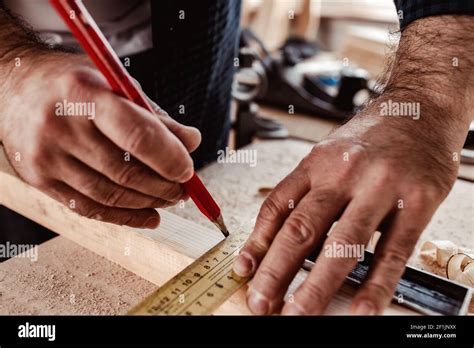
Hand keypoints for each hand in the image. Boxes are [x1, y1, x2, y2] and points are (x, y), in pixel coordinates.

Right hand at [0, 53, 200, 227]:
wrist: (12, 86)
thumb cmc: (72, 83)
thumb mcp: (114, 84)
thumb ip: (154, 116)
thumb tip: (191, 142)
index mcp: (84, 94)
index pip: (137, 136)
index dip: (170, 158)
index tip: (188, 170)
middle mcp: (60, 126)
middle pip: (126, 172)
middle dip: (164, 186)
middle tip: (184, 188)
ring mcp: (46, 156)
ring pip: (110, 195)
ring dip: (149, 202)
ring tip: (170, 199)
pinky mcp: (39, 179)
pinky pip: (89, 208)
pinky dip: (125, 217)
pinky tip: (149, 216)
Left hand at [233, 97, 467, 314]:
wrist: (420, 108)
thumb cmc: (370, 138)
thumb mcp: (328, 155)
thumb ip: (306, 192)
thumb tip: (280, 235)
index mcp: (316, 163)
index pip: (277, 206)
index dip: (256, 242)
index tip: (243, 270)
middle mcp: (343, 174)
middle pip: (302, 229)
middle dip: (276, 271)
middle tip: (260, 303)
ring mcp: (381, 187)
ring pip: (342, 244)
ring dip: (317, 286)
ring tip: (298, 314)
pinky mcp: (417, 202)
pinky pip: (393, 251)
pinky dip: (375, 285)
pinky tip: (360, 308)